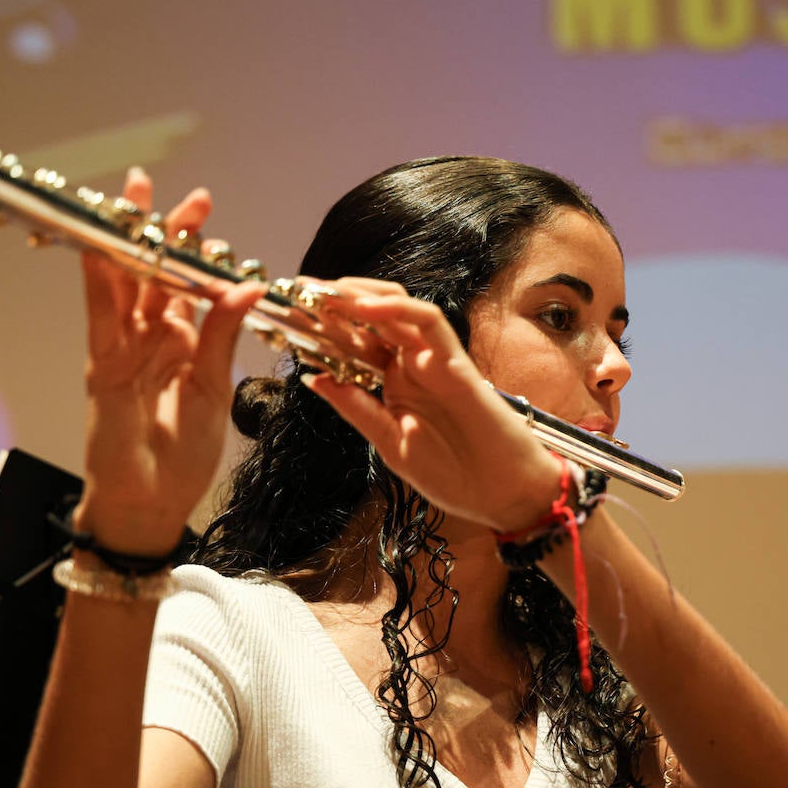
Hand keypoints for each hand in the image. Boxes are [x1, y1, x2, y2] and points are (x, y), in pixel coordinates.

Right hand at [75, 169, 261, 553]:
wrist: (151, 500)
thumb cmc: (182, 455)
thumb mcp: (214, 388)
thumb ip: (221, 335)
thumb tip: (244, 287)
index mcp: (184, 342)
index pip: (188, 282)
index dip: (193, 245)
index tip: (203, 208)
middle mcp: (152, 337)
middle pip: (153, 271)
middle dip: (160, 228)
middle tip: (172, 189)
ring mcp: (124, 347)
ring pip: (124, 282)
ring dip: (127, 239)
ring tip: (133, 196)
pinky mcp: (103, 363)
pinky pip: (99, 313)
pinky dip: (99, 279)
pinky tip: (100, 247)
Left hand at [300, 278, 562, 532]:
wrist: (504, 495)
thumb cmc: (454, 475)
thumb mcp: (391, 444)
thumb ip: (357, 409)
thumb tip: (314, 378)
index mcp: (392, 385)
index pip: (350, 346)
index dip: (318, 330)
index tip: (283, 318)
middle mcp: (410, 366)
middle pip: (367, 321)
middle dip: (332, 303)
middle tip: (296, 292)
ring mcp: (433, 360)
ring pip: (396, 309)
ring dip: (360, 296)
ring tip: (324, 292)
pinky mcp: (457, 362)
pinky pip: (430, 322)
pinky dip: (398, 311)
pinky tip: (366, 310)